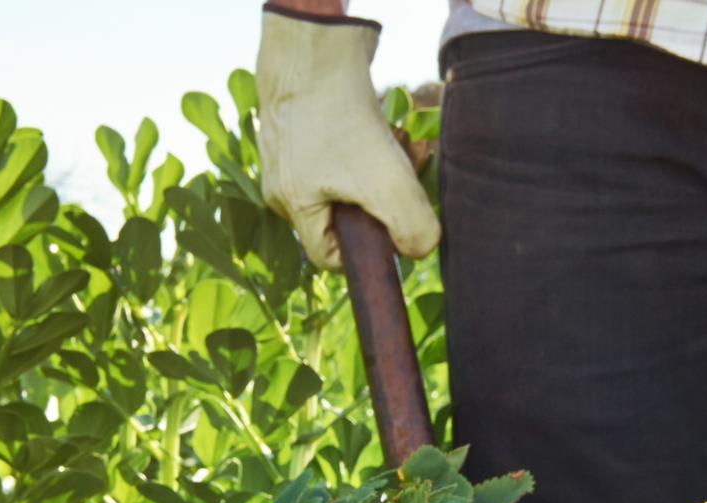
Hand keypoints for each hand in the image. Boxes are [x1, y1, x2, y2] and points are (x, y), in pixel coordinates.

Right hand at [256, 5, 440, 270]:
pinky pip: (346, 146)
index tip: (396, 226)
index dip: (365, 252)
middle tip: (411, 171)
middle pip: (346, 212)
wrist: (317, 43)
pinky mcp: (308, 120)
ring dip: (387, 166)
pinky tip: (393, 124)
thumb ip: (411, 226)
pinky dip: (375, 140)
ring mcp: (294, 149)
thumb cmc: (341, 115)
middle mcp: (286, 181)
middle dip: (387, 198)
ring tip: (406, 141)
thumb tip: (421, 248)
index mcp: (292, 205)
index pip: (326, 255)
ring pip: (351, 177)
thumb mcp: (386, 182)